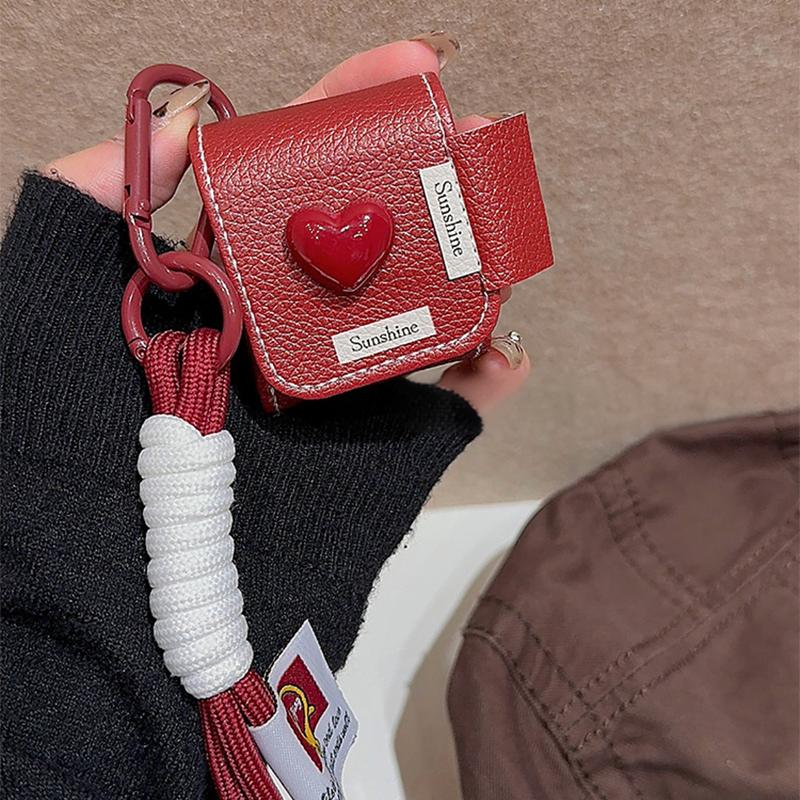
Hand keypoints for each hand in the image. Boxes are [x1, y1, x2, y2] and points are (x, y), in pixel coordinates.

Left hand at [45, 39, 530, 413]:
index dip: (352, 113)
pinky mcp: (377, 453)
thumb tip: (188, 117)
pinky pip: (449, 410)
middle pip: (374, 236)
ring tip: (500, 220)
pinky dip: (489, 377)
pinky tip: (505, 343)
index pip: (297, 175)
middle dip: (430, 175)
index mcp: (223, 277)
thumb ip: (102, 189)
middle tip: (474, 131)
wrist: (99, 572)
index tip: (410, 66)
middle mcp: (285, 323)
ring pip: (421, 311)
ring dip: (471, 260)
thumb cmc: (54, 422)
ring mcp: (336, 388)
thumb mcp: (50, 280)